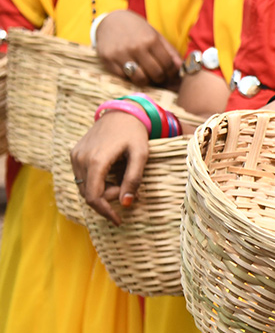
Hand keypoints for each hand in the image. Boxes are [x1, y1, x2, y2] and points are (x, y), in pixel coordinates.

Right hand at [70, 110, 150, 224]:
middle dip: (108, 198)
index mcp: (97, 160)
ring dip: (102, 190)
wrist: (121, 112)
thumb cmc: (134, 133)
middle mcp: (81, 158)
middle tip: (126, 190)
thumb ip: (134, 179)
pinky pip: (82, 177)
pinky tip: (111, 173)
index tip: (118, 220)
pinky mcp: (74, 153)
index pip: (94, 196)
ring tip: (120, 179)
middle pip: (89, 193)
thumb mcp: (141, 154)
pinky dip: (95, 182)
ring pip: (84, 187)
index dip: (105, 211)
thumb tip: (126, 203)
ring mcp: (75, 155)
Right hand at [95, 10, 182, 86]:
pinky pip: (123, 77)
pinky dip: (129, 77)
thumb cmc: (137, 29)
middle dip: (160, 78)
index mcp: (151, 40)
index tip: (170, 74)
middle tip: (159, 77)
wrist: (111, 21)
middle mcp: (136, 47)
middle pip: (155, 73)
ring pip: (139, 78)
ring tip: (146, 75)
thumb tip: (180, 67)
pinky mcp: (107, 60)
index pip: (167, 64)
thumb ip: (169, 51)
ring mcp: (120, 54)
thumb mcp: (156, 35)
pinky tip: (131, 71)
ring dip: (146, 81)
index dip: (172, 72)